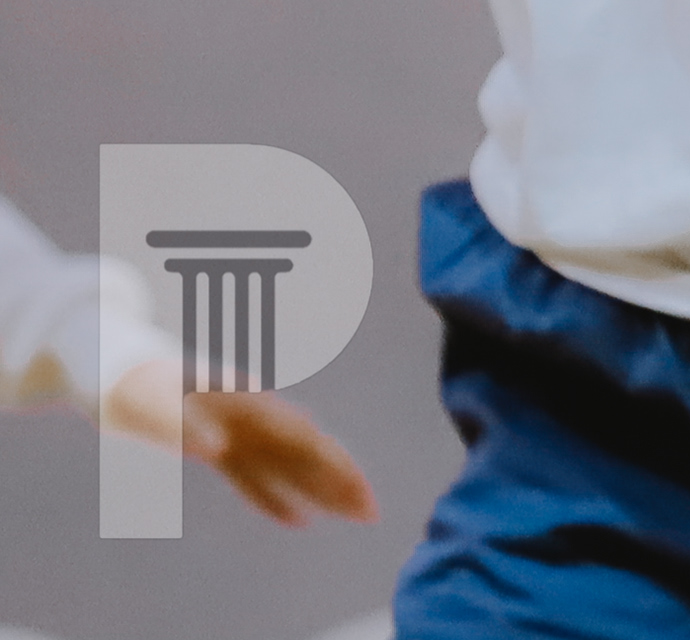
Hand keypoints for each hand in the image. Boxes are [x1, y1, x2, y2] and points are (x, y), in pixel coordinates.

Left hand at [103, 358, 379, 527]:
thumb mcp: (154, 403)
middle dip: (342, 481)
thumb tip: (218, 450)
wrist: (119, 367)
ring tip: (353, 515)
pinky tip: (298, 520)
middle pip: (308, 453)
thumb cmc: (136, 387)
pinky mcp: (221, 447)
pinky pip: (256, 477)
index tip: (360, 493)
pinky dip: (277, 498)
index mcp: (247, 408)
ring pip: (290, 466)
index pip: (304, 442)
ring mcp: (240, 433)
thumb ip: (185, 424)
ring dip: (321, 490)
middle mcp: (253, 420)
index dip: (335, 469)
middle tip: (372, 514)